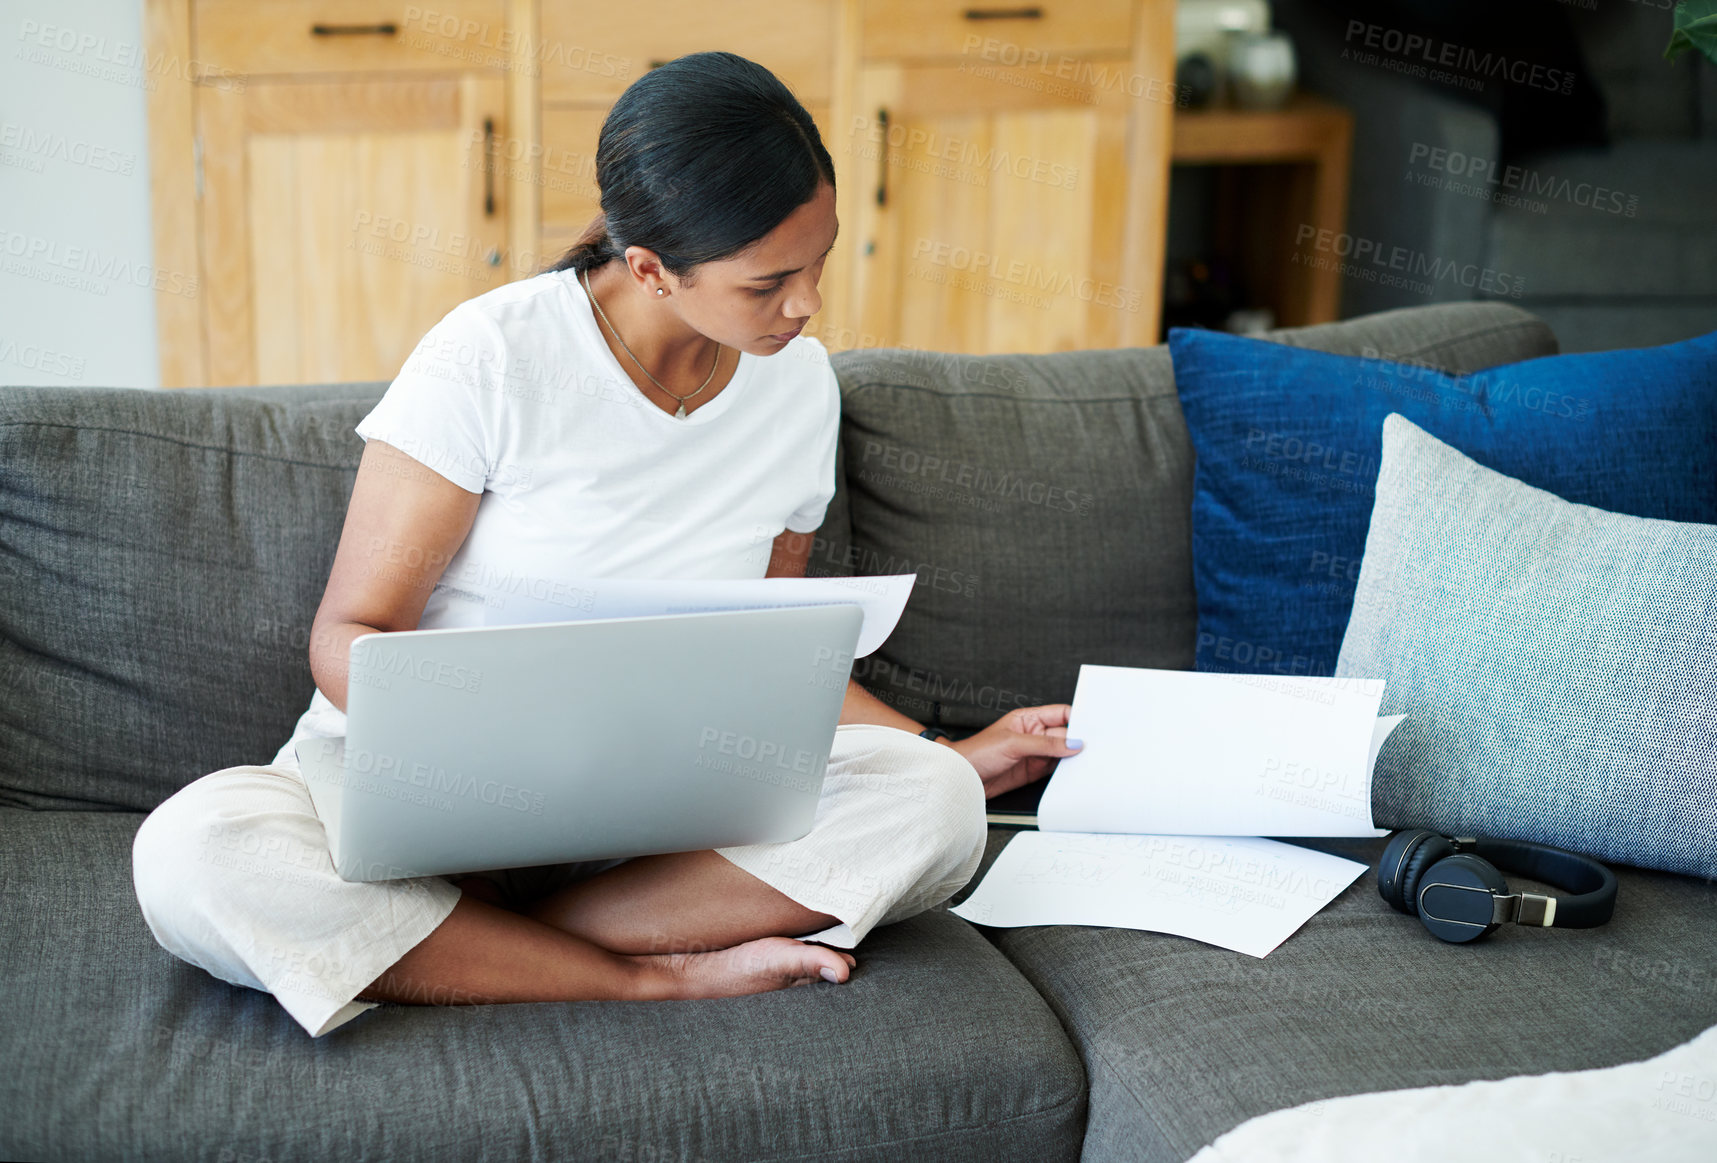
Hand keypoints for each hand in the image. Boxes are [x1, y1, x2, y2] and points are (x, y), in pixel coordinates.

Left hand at [946, 704, 1083, 799]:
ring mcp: (1035, 754)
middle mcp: (1034, 735)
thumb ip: (1044, 745)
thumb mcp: (1013, 744)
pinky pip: (1055, 770)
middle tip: (1095, 748)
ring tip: (1088, 762)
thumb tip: (1072, 743)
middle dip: (1078, 740)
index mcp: (1028, 719)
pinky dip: (1066, 772)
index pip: (1060, 714)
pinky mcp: (1034, 771)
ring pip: (1062, 753)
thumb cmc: (978, 752)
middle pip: (1064, 735)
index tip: (1093, 726)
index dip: (1077, 718)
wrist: (962, 777)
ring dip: (1074, 758)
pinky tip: (1074, 774)